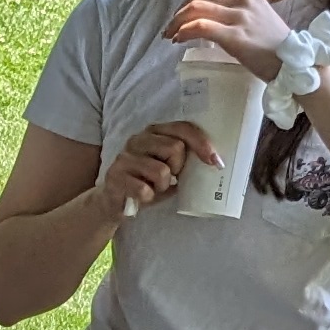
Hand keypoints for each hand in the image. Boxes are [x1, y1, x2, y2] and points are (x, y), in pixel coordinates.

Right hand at [97, 118, 218, 220]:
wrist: (113, 202)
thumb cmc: (146, 183)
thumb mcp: (167, 167)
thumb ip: (183, 158)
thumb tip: (214, 161)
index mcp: (153, 132)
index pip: (182, 128)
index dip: (201, 143)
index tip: (215, 162)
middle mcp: (137, 140)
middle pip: (174, 148)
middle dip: (178, 168)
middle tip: (171, 177)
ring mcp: (124, 157)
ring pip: (161, 171)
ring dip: (162, 186)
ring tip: (153, 188)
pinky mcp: (115, 176)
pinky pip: (144, 189)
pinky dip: (148, 197)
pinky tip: (141, 197)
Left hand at [166, 0, 295, 83]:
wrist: (297, 65)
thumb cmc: (279, 51)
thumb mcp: (260, 23)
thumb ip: (240, 19)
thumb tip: (217, 26)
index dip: (192, 5)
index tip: (182, 18)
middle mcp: (243, 1)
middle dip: (180, 12)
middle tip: (171, 27)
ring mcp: (239, 18)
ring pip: (197, 10)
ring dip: (177, 22)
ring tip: (171, 35)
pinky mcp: (235, 36)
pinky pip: (201, 27)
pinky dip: (185, 31)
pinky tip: (180, 40)